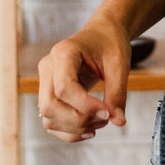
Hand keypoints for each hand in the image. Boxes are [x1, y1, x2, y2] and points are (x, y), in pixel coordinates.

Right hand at [36, 18, 131, 142]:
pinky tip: (89, 129)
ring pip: (47, 117)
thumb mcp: (119, 65)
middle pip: (50, 105)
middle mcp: (48, 66)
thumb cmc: (110, 43)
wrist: (103, 33)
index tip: (107, 113)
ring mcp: (45, 81)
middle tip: (106, 118)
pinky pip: (50, 121)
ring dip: (74, 128)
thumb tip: (119, 121)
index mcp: (64, 52)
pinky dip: (68, 131)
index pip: (64, 87)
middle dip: (79, 120)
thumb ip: (118, 93)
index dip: (85, 106)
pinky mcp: (48, 94)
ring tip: (101, 122)